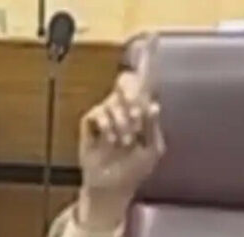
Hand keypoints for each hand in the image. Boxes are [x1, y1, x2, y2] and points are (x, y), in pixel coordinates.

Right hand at [77, 33, 164, 227]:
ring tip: (125, 141)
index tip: (151, 43)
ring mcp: (107, 115)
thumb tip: (154, 106)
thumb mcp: (151, 151)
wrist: (114, 187)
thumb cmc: (135, 170)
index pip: (143, 83)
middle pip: (125, 83)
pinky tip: (111, 140)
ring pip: (112, 101)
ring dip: (121, 121)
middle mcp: (124, 108)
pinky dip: (106, 125)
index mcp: (141, 112)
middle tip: (136, 117)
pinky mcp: (90, 125)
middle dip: (131, 97)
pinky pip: (96, 113)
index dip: (146, 62)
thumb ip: (152, 128)